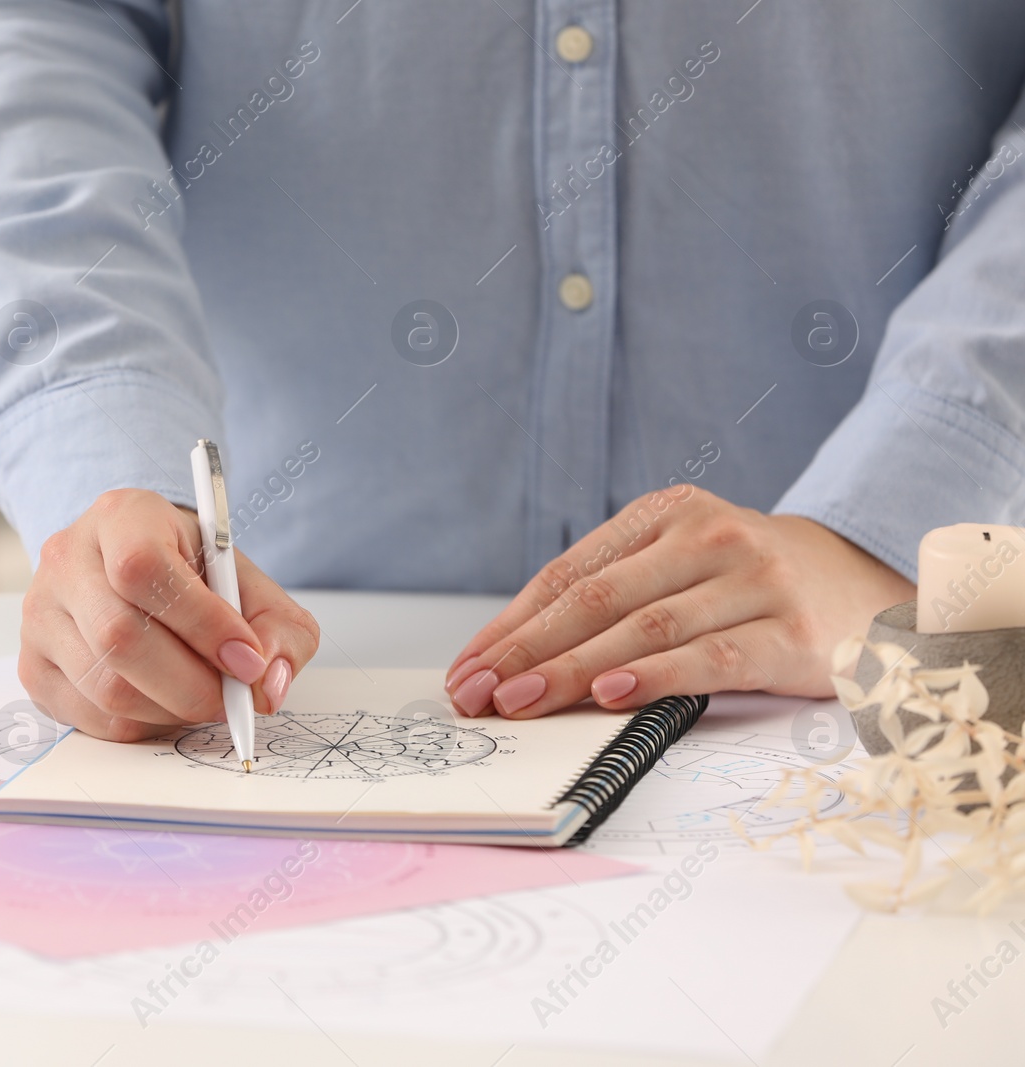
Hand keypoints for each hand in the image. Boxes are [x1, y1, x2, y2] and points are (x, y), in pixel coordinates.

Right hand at [19, 489, 319, 740]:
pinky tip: (164, 702)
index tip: (249, 660)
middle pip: (120, 637)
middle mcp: (66, 559)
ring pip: (106, 687)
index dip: (202, 623)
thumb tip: (268, 686)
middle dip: (192, 684)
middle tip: (233, 698)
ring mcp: (40, 614)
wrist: (136, 569)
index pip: (144, 570)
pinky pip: (91, 716)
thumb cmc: (195, 574)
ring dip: (170, 710)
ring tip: (200, 697)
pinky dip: (141, 724)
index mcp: (121, 517)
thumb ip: (279, 630)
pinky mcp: (33, 665)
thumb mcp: (249, 583)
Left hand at [444, 488, 914, 717]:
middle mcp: (707, 537)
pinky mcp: (790, 632)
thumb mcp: (679, 568)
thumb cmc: (747, 585)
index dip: (510, 625)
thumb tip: (512, 661)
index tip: (466, 669)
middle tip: (478, 694)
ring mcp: (754, 580)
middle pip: (596, 600)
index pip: (569, 574)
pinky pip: (709, 658)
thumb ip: (610, 600)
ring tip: (523, 701)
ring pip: (644, 629)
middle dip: (526, 652)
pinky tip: (610, 696)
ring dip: (573, 671)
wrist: (866, 586)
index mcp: (665, 514)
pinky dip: (654, 678)